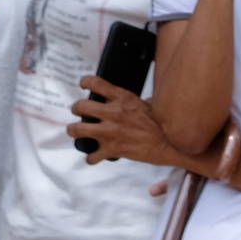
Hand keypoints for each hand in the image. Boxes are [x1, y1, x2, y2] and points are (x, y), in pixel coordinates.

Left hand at [67, 79, 182, 169]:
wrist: (166, 142)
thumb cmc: (158, 122)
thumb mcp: (145, 103)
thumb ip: (130, 100)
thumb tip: (125, 99)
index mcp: (122, 98)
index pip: (96, 83)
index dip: (85, 81)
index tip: (83, 84)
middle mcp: (112, 112)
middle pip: (81, 106)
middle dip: (76, 108)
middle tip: (77, 111)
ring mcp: (110, 131)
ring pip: (78, 129)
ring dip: (74, 130)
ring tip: (74, 131)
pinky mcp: (111, 149)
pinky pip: (91, 156)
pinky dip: (92, 157)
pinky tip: (94, 156)